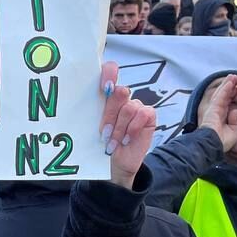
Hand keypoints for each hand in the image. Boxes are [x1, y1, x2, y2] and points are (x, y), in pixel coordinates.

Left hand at [99, 62, 155, 188]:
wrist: (114, 164)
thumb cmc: (99, 144)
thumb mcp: (92, 127)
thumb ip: (94, 110)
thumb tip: (88, 99)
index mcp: (105, 95)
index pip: (109, 72)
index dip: (109, 73)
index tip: (105, 85)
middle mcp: (121, 97)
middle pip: (119, 92)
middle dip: (110, 113)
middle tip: (104, 131)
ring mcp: (135, 105)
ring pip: (129, 106)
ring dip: (119, 127)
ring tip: (112, 141)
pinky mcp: (148, 115)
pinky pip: (142, 114)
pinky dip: (132, 128)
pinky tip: (126, 139)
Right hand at [199, 76, 236, 151]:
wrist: (213, 145)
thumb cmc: (222, 142)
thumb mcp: (234, 131)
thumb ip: (235, 121)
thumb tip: (235, 112)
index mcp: (221, 117)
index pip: (227, 103)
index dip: (232, 96)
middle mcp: (216, 111)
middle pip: (224, 97)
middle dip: (229, 87)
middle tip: (234, 79)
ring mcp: (214, 109)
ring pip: (221, 94)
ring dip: (227, 84)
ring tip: (232, 76)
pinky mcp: (213, 108)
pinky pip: (221, 96)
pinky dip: (226, 89)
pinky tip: (230, 82)